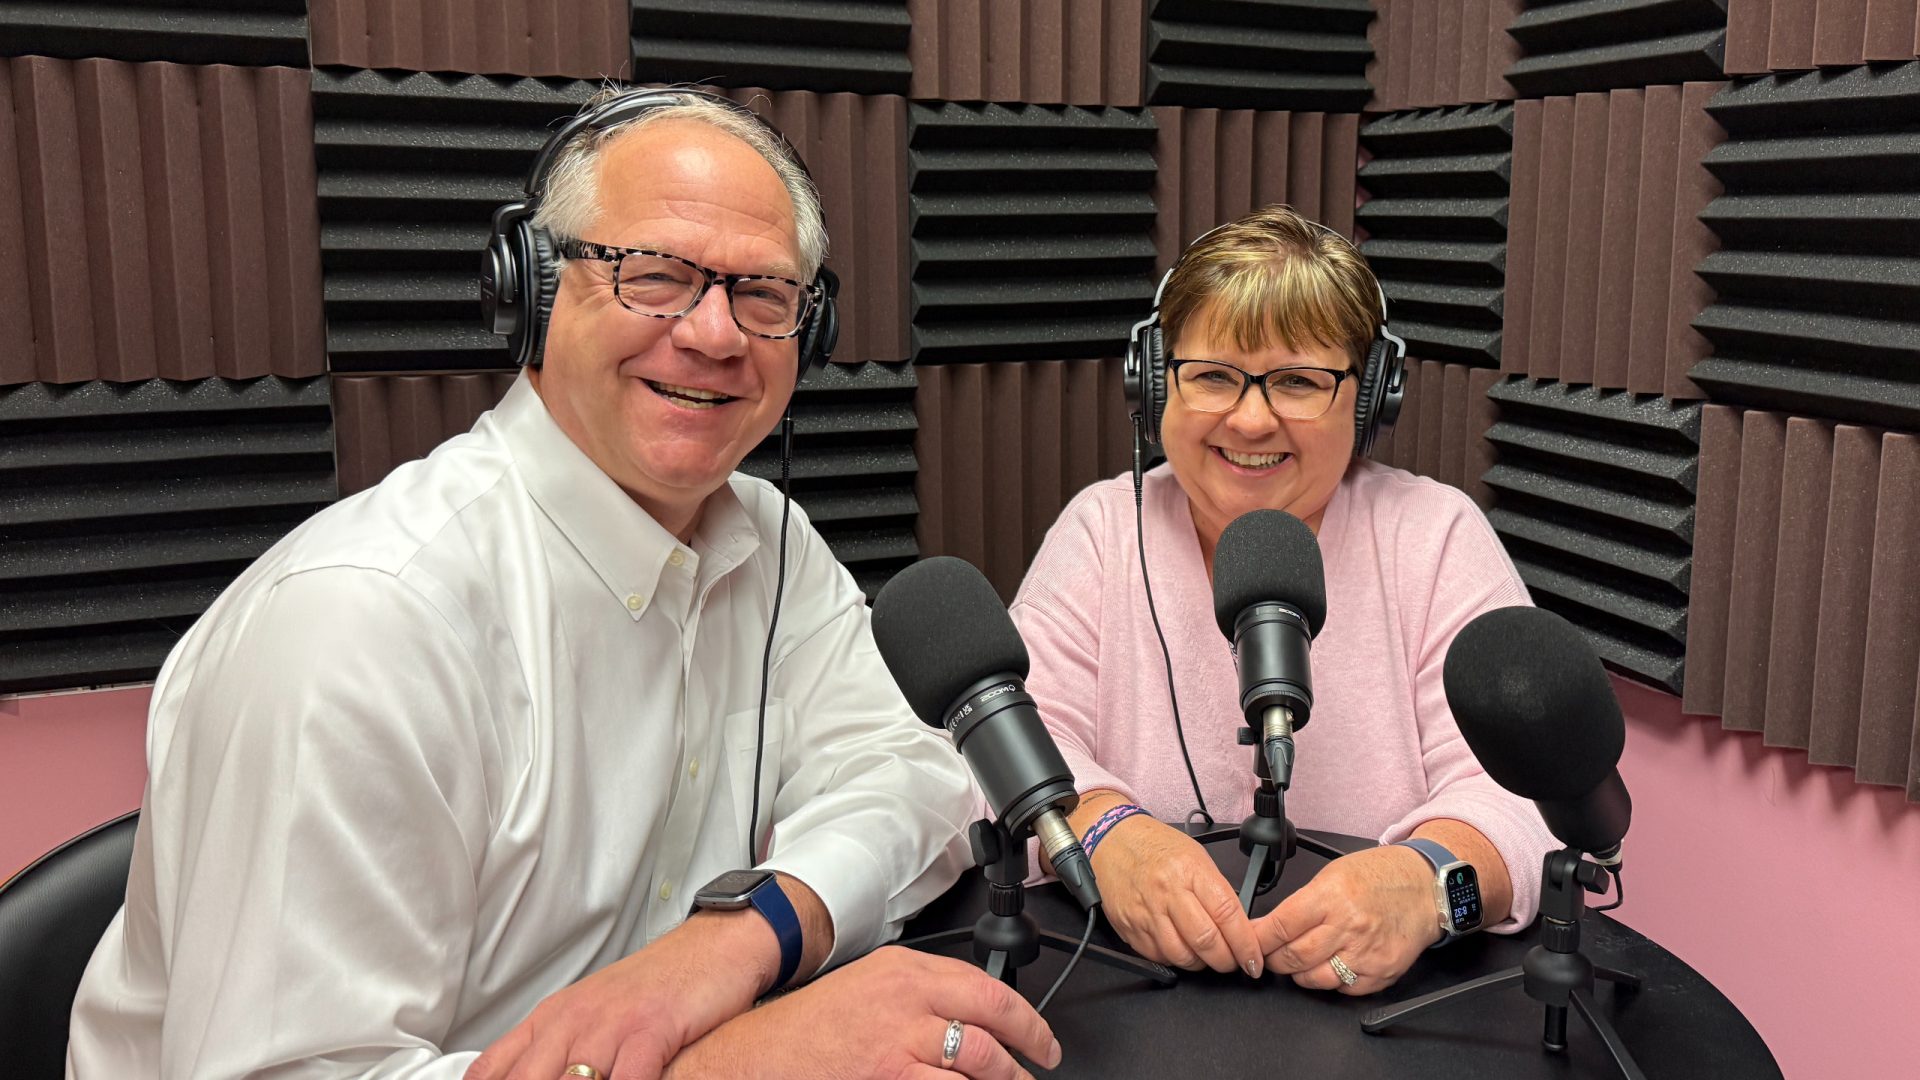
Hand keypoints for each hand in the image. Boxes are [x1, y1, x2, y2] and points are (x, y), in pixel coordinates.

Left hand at [466, 912, 775, 1079]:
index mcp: (552, 1018)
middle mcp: (573, 1021)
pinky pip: (630, 1079)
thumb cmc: (659, 985)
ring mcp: (611, 1023)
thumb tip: (525, 1075)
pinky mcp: (652, 1028)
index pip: (491, 1070)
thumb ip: (556, 1050)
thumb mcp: (595, 1014)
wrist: (715, 944)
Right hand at [664, 946, 1060, 1078]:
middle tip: (1039, 1066)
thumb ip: (918, 993)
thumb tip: (969, 1013)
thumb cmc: (805, 1031)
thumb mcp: (865, 986)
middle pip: (993, 1024)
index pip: (987, 987)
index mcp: (903, 972)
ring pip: (982, 1066)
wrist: (756, 1059)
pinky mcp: (890, 1079)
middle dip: (1028, 1052)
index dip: (1026, 1018)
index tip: (1042, 1038)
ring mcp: (900, 1046)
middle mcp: (907, 1003)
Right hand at [1089, 813, 1263, 975]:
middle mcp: (1167, 892)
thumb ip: (1217, 891)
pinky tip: (1180, 948)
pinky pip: (1158, 956)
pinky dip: (1174, 959)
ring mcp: (1146, 912)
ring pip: (1182, 956)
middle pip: (1206, 941)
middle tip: (1234, 962)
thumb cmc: (1157, 847)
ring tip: (1207, 956)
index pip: (1227, 914)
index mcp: (1190, 871)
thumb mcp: (1197, 857)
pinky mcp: (1129, 927)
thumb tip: (1238, 926)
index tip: (1254, 958)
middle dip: (1227, 960)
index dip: (1245, 943)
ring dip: (1201, 963)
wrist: (1113, 840)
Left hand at [1254, 844, 1438, 994]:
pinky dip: (1330, 982)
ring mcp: (1366, 953)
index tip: (1248, 943)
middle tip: (1269, 954)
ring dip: (1298, 974)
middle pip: (1293, 957)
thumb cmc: (1380, 876)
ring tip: (1298, 962)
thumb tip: (1269, 925)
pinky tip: (1329, 967)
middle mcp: (1348, 927)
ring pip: (1315, 979)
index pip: (1280, 926)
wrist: (1426, 888)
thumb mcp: (1332, 874)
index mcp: (1331, 896)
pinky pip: (1344, 989)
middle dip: (1273, 959)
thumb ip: (1301, 902)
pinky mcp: (1381, 972)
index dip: (1257, 939)